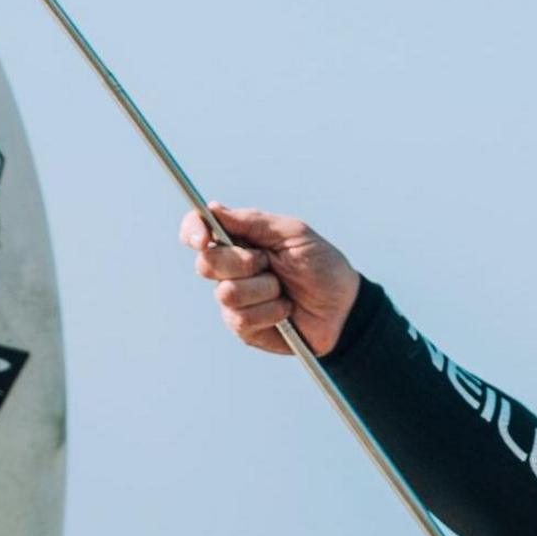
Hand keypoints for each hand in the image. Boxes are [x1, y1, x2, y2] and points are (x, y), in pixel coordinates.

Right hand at [183, 205, 360, 358]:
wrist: (343, 308)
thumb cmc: (321, 265)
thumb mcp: (292, 234)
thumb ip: (253, 221)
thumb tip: (214, 208)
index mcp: (238, 240)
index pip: (197, 231)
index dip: (193, 231)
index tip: (203, 237)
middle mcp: (230, 268)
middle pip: (206, 263)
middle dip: (242, 262)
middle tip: (269, 263)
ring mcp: (234, 300)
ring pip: (227, 293)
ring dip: (263, 289)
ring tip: (284, 290)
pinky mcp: (243, 327)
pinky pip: (241, 318)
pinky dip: (270, 311)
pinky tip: (285, 310)